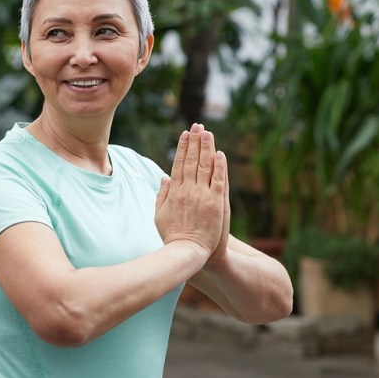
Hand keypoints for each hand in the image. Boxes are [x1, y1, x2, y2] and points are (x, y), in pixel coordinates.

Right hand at [155, 123, 226, 256]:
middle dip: (195, 142)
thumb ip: (161, 195)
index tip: (185, 134)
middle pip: (191, 161)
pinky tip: (219, 153)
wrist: (187, 251)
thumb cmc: (172, 235)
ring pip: (205, 166)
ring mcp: (203, 196)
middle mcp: (188, 190)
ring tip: (207, 133)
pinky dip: (219, 166)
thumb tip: (165, 177)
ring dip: (206, 148)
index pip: (178, 164)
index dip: (182, 148)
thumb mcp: (159, 214)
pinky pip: (218, 180)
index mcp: (174, 192)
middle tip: (197, 126)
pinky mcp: (216, 203)